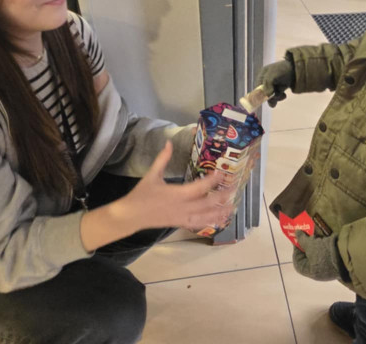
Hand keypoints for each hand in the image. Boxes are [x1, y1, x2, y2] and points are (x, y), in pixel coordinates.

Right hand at [118, 142, 235, 230]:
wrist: (131, 215)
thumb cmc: (142, 194)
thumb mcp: (152, 174)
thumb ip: (163, 159)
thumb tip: (169, 142)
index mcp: (177, 194)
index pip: (200, 187)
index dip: (212, 180)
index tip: (222, 173)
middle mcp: (183, 207)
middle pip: (207, 203)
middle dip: (222, 196)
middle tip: (233, 188)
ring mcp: (183, 217)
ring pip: (205, 216)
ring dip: (219, 212)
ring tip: (231, 207)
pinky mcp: (180, 224)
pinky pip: (198, 224)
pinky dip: (210, 222)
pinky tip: (219, 220)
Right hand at [257, 59, 294, 106]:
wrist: (297, 70)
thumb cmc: (283, 70)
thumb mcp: (273, 75)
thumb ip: (267, 84)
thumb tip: (267, 95)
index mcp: (262, 75)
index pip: (258, 88)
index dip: (261, 94)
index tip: (267, 98)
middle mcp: (266, 81)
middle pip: (264, 94)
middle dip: (270, 97)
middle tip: (276, 97)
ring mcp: (273, 85)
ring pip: (270, 96)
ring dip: (276, 98)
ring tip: (282, 95)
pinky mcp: (279, 88)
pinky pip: (276, 96)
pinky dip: (279, 97)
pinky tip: (284, 95)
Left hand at [292, 231, 343, 281]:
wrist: (347, 253)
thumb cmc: (324, 252)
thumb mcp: (311, 245)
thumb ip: (302, 239)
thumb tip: (296, 233)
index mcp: (312, 272)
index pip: (298, 264)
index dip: (296, 251)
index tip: (297, 240)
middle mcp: (320, 272)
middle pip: (308, 258)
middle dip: (306, 246)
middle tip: (306, 235)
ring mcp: (329, 267)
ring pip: (318, 255)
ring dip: (316, 244)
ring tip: (316, 235)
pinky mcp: (336, 260)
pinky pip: (326, 253)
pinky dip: (324, 246)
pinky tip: (324, 238)